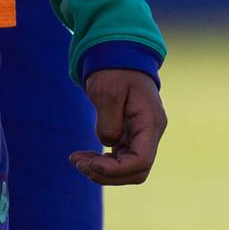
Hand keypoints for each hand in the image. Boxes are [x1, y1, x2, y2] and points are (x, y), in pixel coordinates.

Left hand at [72, 69, 164, 185]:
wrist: (120, 56)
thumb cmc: (114, 70)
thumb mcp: (106, 91)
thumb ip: (109, 121)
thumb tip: (108, 144)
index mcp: (150, 122)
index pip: (141, 161)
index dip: (116, 170)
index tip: (91, 163)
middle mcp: (151, 133)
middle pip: (136, 171)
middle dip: (107, 174)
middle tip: (79, 163)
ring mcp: (142, 136)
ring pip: (128, 169)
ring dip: (102, 171)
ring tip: (77, 160)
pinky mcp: (131, 136)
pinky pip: (120, 159)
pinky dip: (102, 162)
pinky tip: (84, 157)